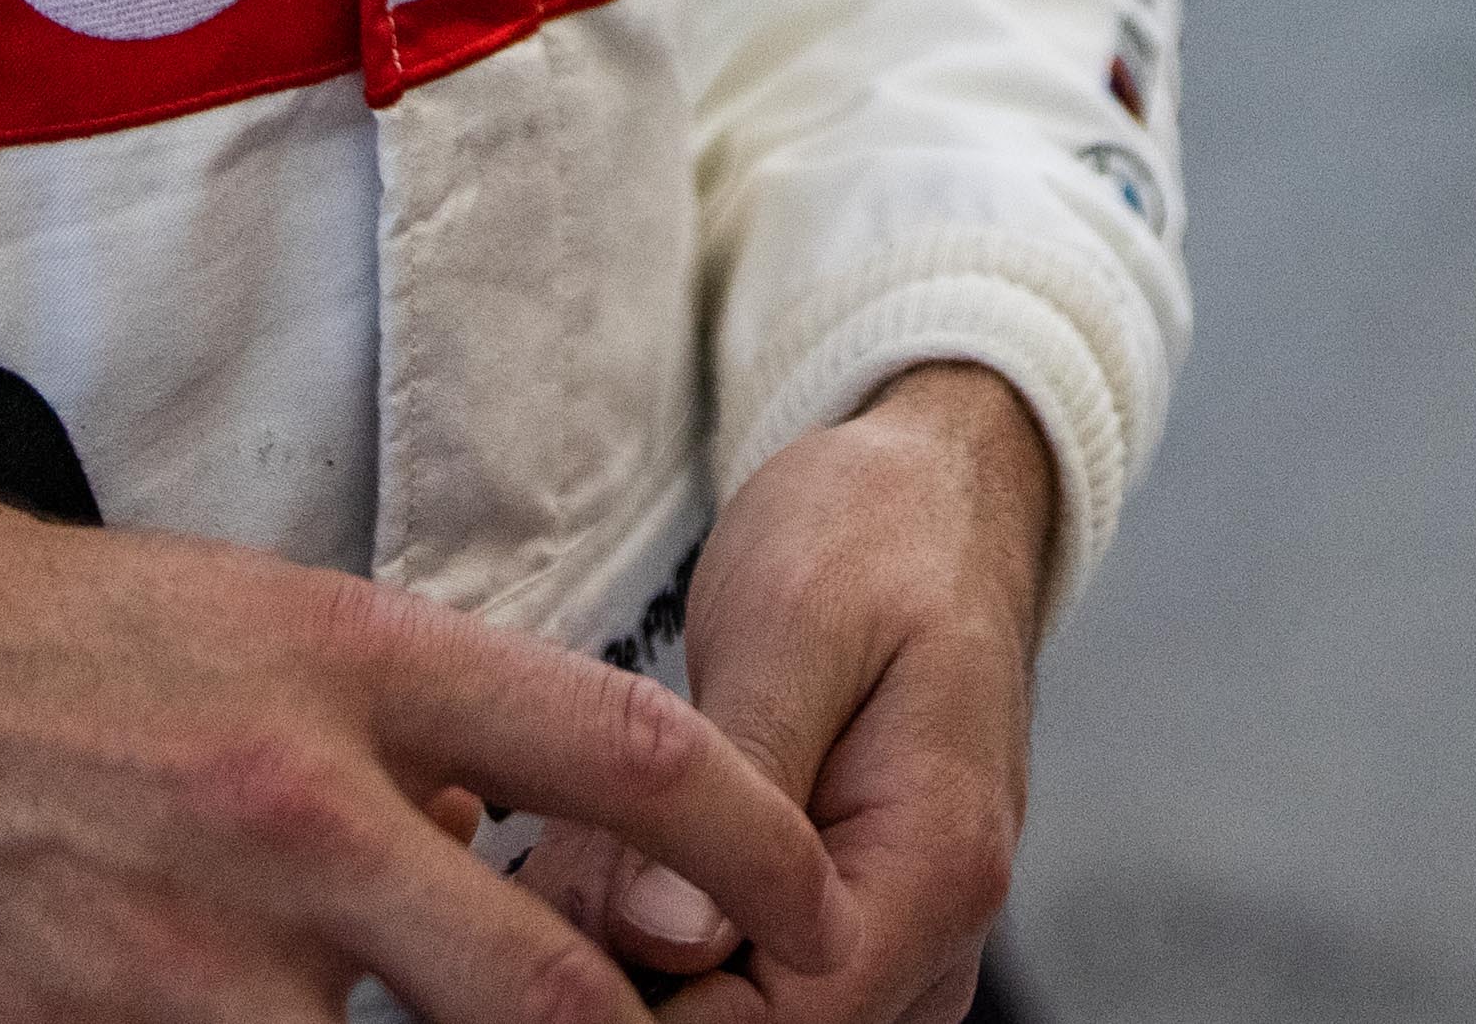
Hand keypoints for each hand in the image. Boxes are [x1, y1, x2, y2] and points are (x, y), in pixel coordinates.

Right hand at [0, 450, 840, 1023]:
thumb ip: (388, 732)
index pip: (622, 751)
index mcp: (337, 664)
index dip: (755, 848)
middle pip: (549, 994)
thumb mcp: (231, 614)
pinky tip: (240, 1020)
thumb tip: (498, 841)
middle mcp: (285, 816)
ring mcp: (178, 961)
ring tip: (424, 1023)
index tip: (807, 898)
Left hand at [524, 367, 1061, 1023]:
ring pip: (740, 1018)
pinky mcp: (850, 931)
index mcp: (936, 868)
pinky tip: (615, 857)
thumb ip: (735, 784)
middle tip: (551, 869)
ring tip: (583, 846)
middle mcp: (937, 937)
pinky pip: (743, 984)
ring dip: (636, 959)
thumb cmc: (872, 539)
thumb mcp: (787, 624)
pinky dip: (659, 937)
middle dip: (628, 978)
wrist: (934, 503)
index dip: (643, 1006)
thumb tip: (664, 941)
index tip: (537, 927)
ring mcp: (901, 946)